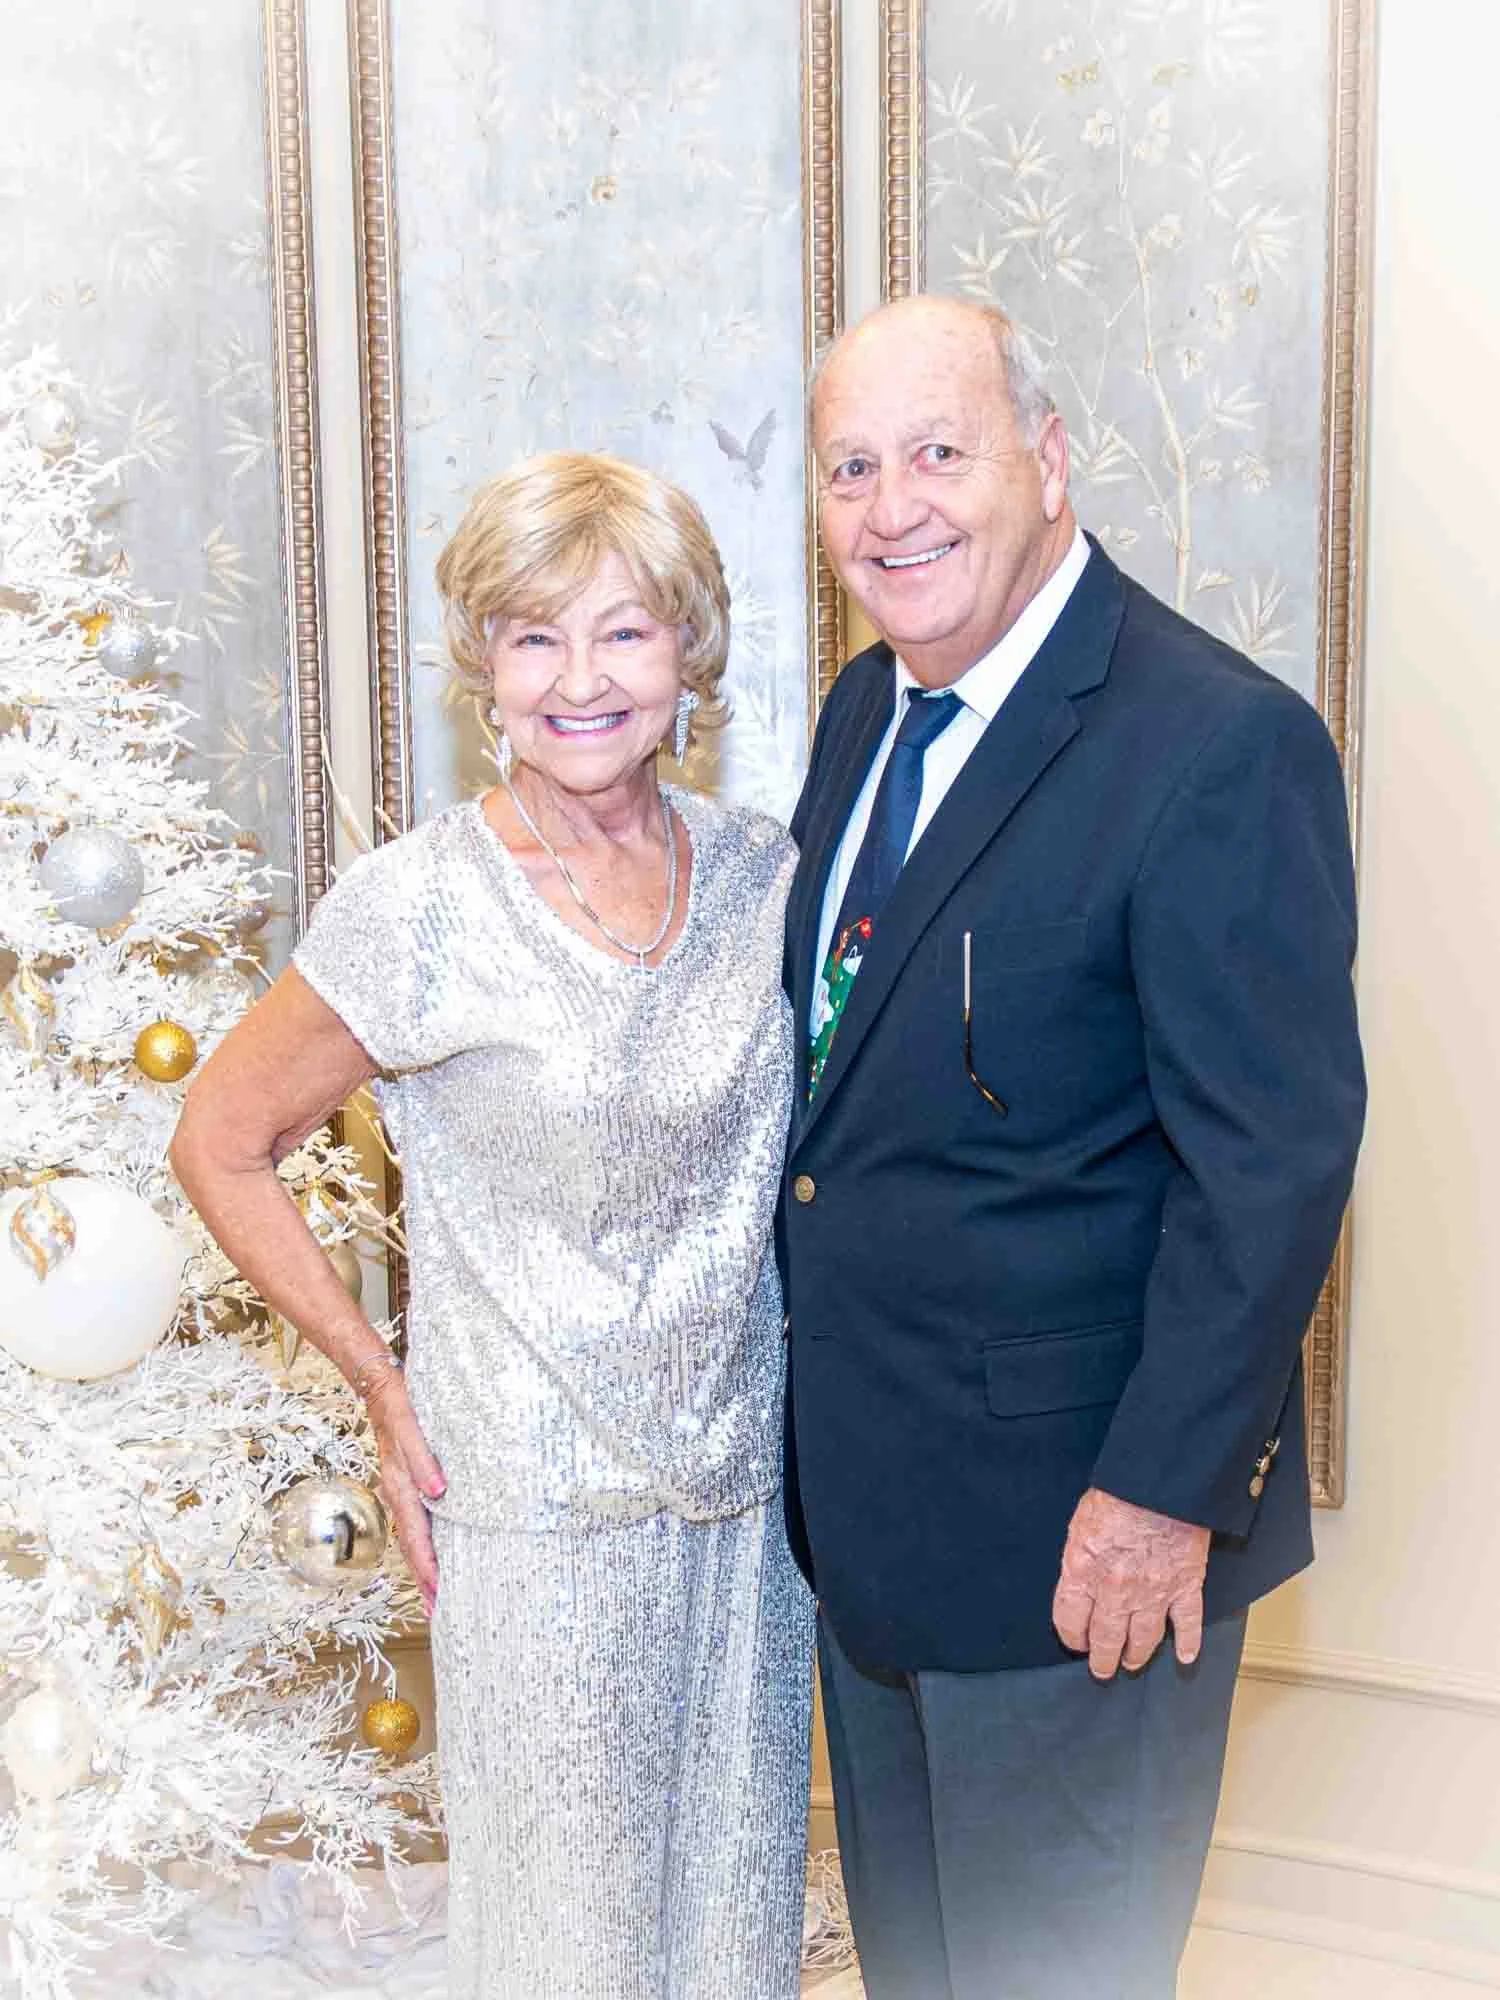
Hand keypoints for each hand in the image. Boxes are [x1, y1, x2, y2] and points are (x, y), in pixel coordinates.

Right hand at [364, 1372, 445, 1619]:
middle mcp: (397, 1490)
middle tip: (440, 1610)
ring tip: (436, 1590)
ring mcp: (399, 1487)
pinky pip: (413, 1519)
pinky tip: (433, 1546)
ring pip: (411, 1534)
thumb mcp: (409, 1426)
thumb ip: (423, 1459)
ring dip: (423, 1563)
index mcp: (399, 1483)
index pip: (416, 1535)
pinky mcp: (404, 1479)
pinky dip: (422, 1540)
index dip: (428, 1566)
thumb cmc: (395, 1402)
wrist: (375, 1382)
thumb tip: (439, 1492)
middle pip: (411, 1544)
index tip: (439, 1594)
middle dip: (425, 1578)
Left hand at [1052, 1487, 1209, 1680]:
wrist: (1159, 1484)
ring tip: (1132, 1664)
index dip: (1071, 1636)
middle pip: (1106, 1638)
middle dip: (1102, 1659)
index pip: (1069, 1620)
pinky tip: (1185, 1657)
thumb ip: (1079, 1557)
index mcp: (1083, 1572)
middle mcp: (1115, 1591)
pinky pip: (1188, 1623)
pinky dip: (1188, 1643)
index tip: (1075, 1642)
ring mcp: (1154, 1592)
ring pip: (1143, 1638)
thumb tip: (1079, 1577)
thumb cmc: (1117, 1493)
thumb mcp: (1080, 1523)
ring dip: (1137, 1656)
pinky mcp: (1186, 1585)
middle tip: (1102, 1669)